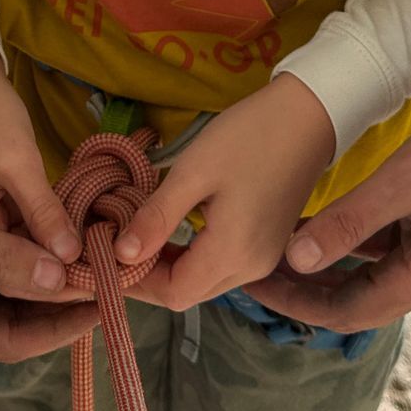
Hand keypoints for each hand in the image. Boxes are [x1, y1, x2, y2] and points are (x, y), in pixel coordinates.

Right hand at [0, 69, 95, 362]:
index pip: (9, 343)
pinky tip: (52, 242)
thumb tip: (58, 280)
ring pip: (4, 298)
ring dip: (43, 283)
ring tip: (88, 263)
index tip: (104, 304)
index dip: (60, 327)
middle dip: (56, 307)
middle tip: (106, 283)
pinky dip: (23, 261)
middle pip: (10, 325)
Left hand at [117, 75, 336, 313]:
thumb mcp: (193, 173)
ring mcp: (263, 259)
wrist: (307, 116)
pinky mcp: (267, 245)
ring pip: (203, 282)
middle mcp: (252, 268)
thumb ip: (157, 218)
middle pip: (188, 293)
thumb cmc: (248, 137)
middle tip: (111, 245)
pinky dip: (190, 257)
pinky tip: (168, 231)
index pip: (173, 294)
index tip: (103, 256)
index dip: (135, 282)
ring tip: (134, 236)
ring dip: (167, 267)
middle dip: (147, 276)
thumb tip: (120, 256)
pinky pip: (220, 266)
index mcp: (233, 253)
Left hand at [241, 61, 410, 333]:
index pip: (345, 313)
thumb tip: (295, 260)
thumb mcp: (399, 185)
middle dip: (304, 289)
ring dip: (326, 266)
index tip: (253, 286)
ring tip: (280, 248)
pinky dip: (352, 243)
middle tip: (256, 270)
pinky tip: (322, 222)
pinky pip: (385, 251)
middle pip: (354, 300)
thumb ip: (347, 223)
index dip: (295, 304)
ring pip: (368, 275)